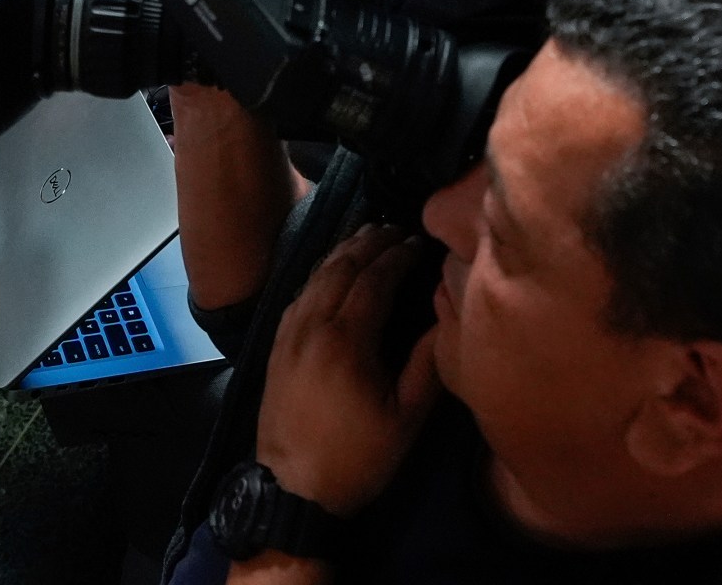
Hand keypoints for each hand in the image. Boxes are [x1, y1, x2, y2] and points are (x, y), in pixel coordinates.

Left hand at [254, 226, 441, 517]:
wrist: (291, 492)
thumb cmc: (355, 459)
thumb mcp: (406, 419)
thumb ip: (427, 365)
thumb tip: (445, 318)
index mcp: (346, 341)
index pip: (374, 279)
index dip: (398, 256)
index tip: (419, 243)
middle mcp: (312, 327)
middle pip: (341, 267)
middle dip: (370, 243)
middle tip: (395, 229)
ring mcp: (288, 335)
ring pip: (316, 276)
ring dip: (343, 253)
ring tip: (368, 238)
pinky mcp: (276, 347)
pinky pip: (299, 294)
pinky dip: (320, 273)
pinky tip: (332, 272)